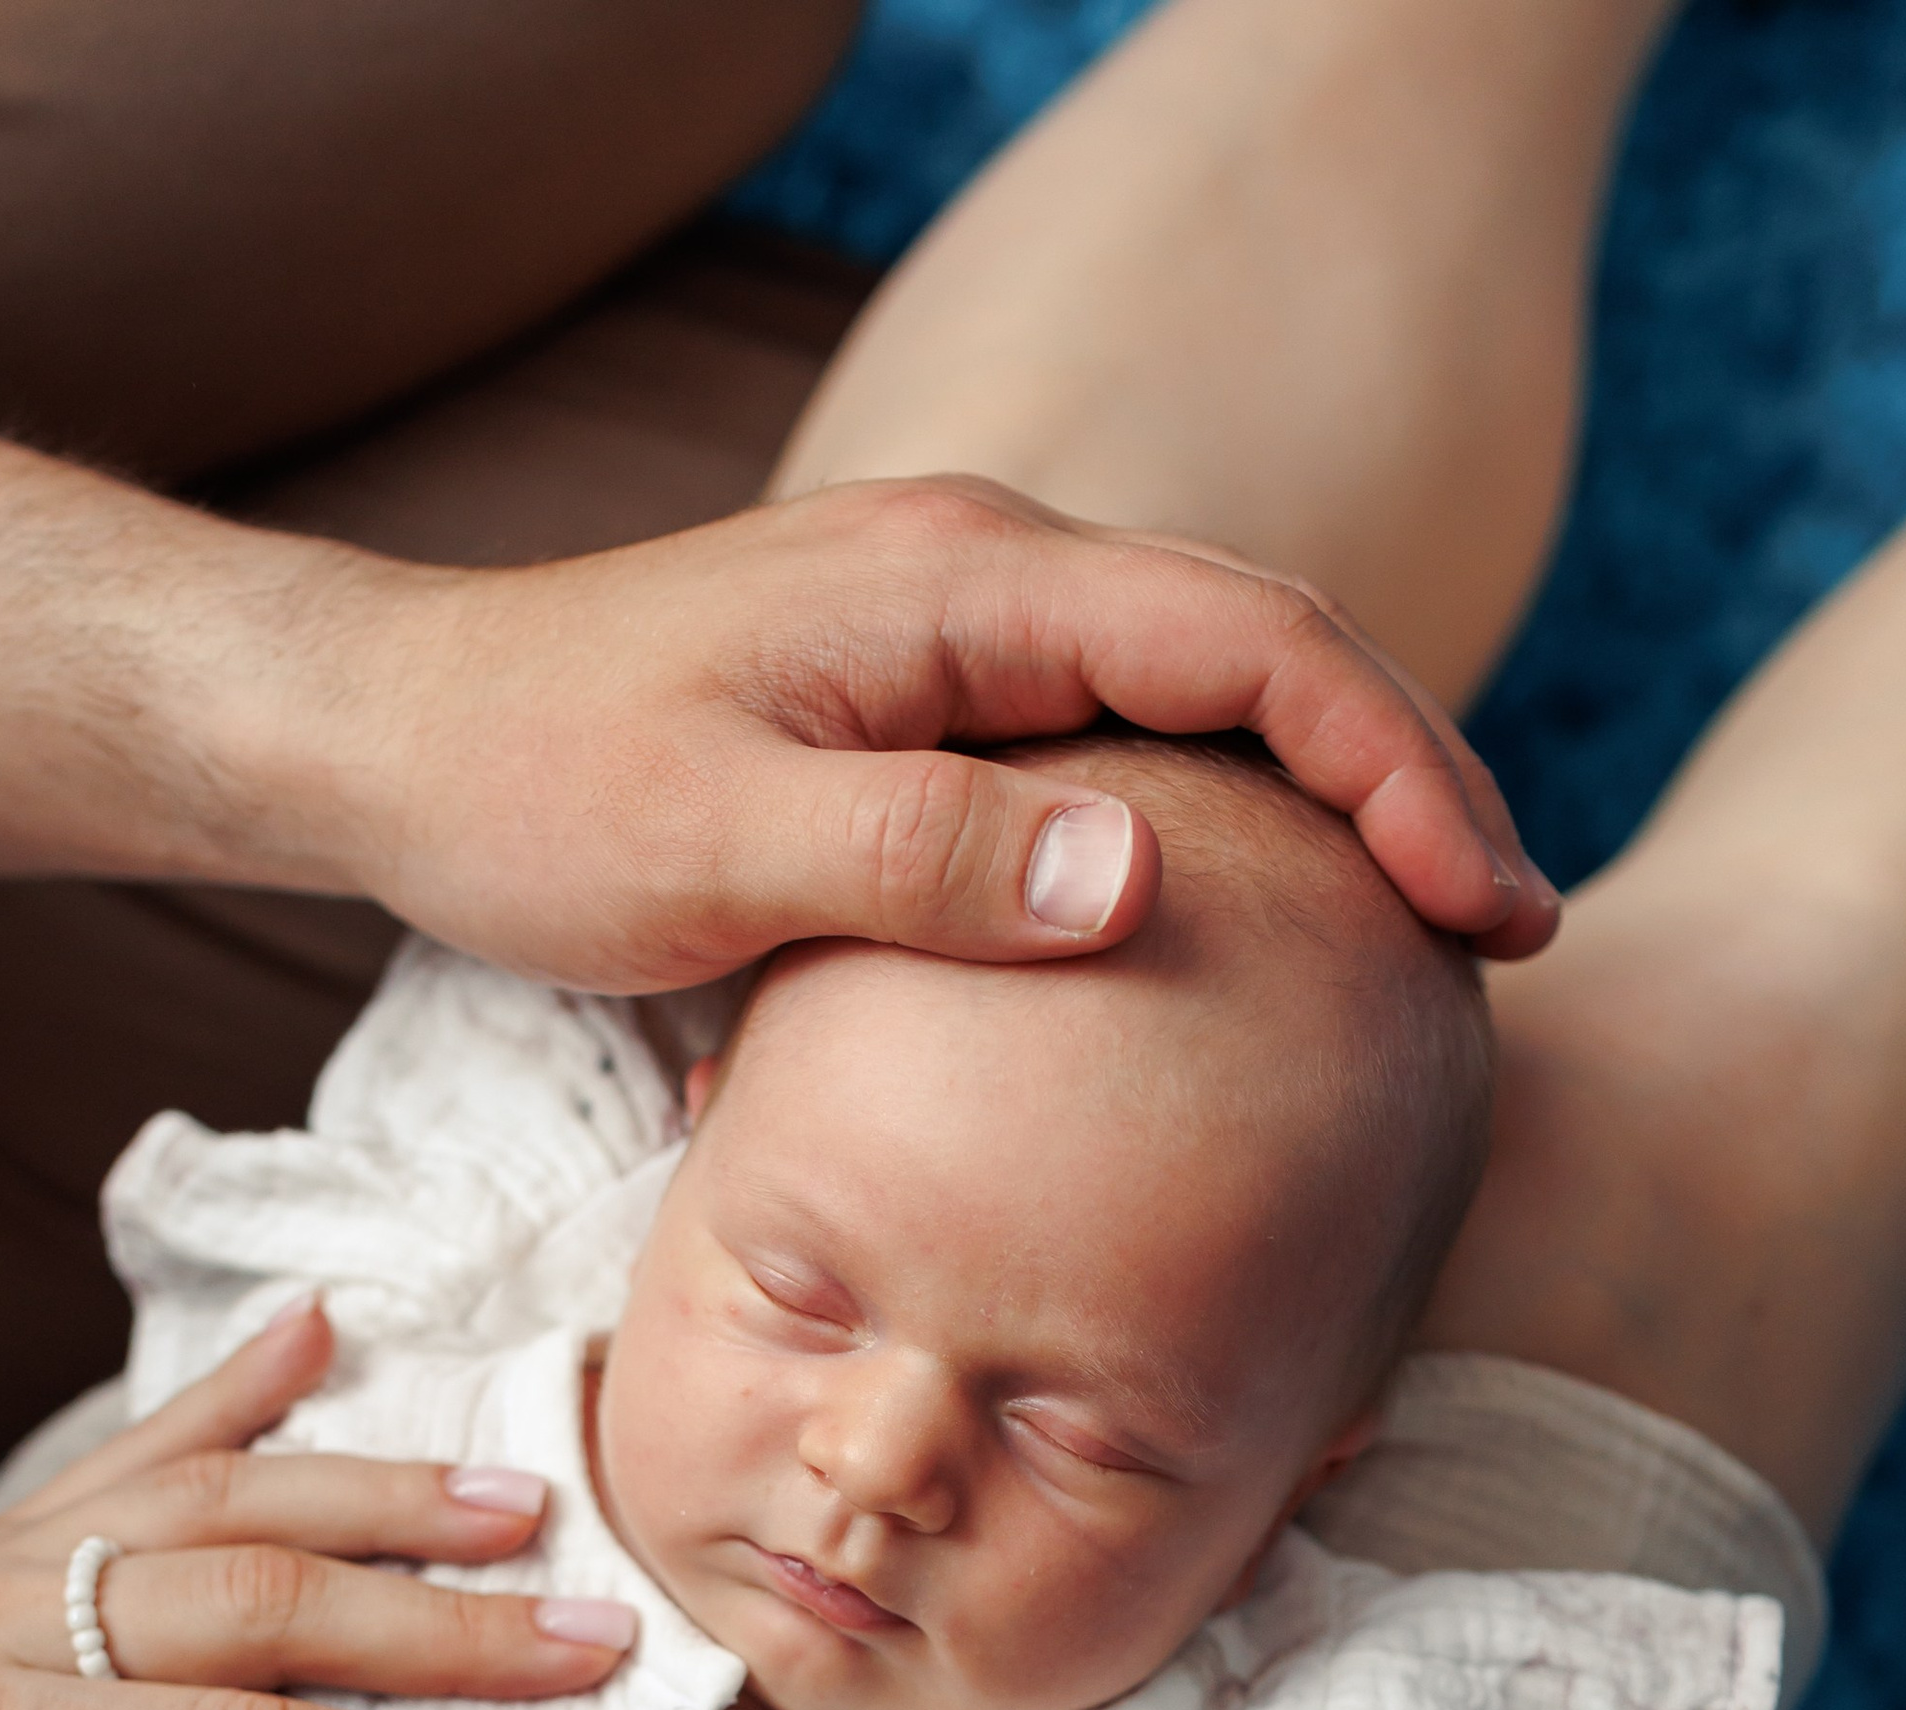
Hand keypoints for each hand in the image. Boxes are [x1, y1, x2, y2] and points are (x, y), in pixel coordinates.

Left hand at [332, 482, 1555, 982]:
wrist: (400, 740)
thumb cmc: (533, 792)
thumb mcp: (718, 850)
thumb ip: (927, 860)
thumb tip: (1142, 876)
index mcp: (958, 584)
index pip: (1249, 644)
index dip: (1394, 766)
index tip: (1484, 903)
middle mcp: (980, 575)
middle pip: (1264, 652)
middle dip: (1405, 783)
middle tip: (1505, 936)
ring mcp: (955, 630)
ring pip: (1202, 694)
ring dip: (1325, 801)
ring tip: (1425, 938)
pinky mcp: (922, 697)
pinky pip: (1117, 737)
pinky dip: (1218, 815)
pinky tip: (1256, 918)